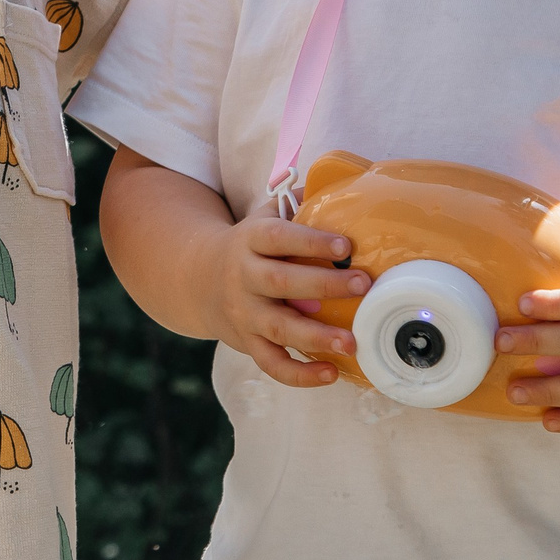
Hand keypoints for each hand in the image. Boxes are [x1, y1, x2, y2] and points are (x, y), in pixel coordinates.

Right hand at [199, 208, 371, 387]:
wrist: (197, 280)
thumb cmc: (250, 246)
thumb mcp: (263, 218)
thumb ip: (296, 206)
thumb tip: (343, 186)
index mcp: (249, 241)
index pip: (278, 238)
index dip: (310, 241)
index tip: (345, 244)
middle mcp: (243, 277)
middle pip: (281, 283)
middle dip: (323, 286)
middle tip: (363, 285)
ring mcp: (244, 314)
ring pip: (278, 328)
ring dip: (316, 337)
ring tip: (351, 342)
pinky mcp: (247, 343)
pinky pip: (271, 364)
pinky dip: (299, 374)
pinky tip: (330, 374)